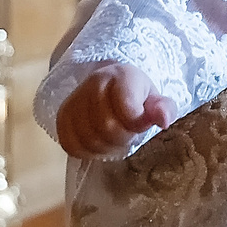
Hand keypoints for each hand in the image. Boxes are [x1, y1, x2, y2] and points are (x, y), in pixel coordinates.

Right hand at [53, 63, 175, 157]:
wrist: (109, 87)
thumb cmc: (136, 96)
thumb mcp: (155, 99)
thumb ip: (164, 108)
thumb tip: (164, 121)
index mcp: (121, 76)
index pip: (128, 109)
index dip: (137, 123)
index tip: (142, 123)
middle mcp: (93, 84)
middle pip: (107, 127)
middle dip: (123, 138)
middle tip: (128, 133)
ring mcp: (74, 100)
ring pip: (89, 139)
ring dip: (106, 147)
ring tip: (115, 138)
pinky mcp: (62, 118)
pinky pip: (71, 145)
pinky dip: (87, 151)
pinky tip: (98, 143)